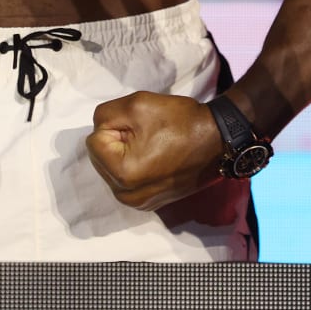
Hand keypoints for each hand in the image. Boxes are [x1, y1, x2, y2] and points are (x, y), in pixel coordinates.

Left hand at [87, 92, 224, 211]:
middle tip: (147, 135)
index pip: (94, 141)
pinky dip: (133, 167)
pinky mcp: (149, 204)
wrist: (217, 140)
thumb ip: (104, 116)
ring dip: (124, 154)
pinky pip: (126, 180)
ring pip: (111, 169)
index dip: (115, 126)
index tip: (141, 126)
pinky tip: (154, 158)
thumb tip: (98, 133)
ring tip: (152, 146)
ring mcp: (138, 203)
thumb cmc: (179, 121)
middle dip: (117, 142)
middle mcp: (126, 196)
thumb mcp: (135, 105)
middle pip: (100, 158)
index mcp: (122, 174)